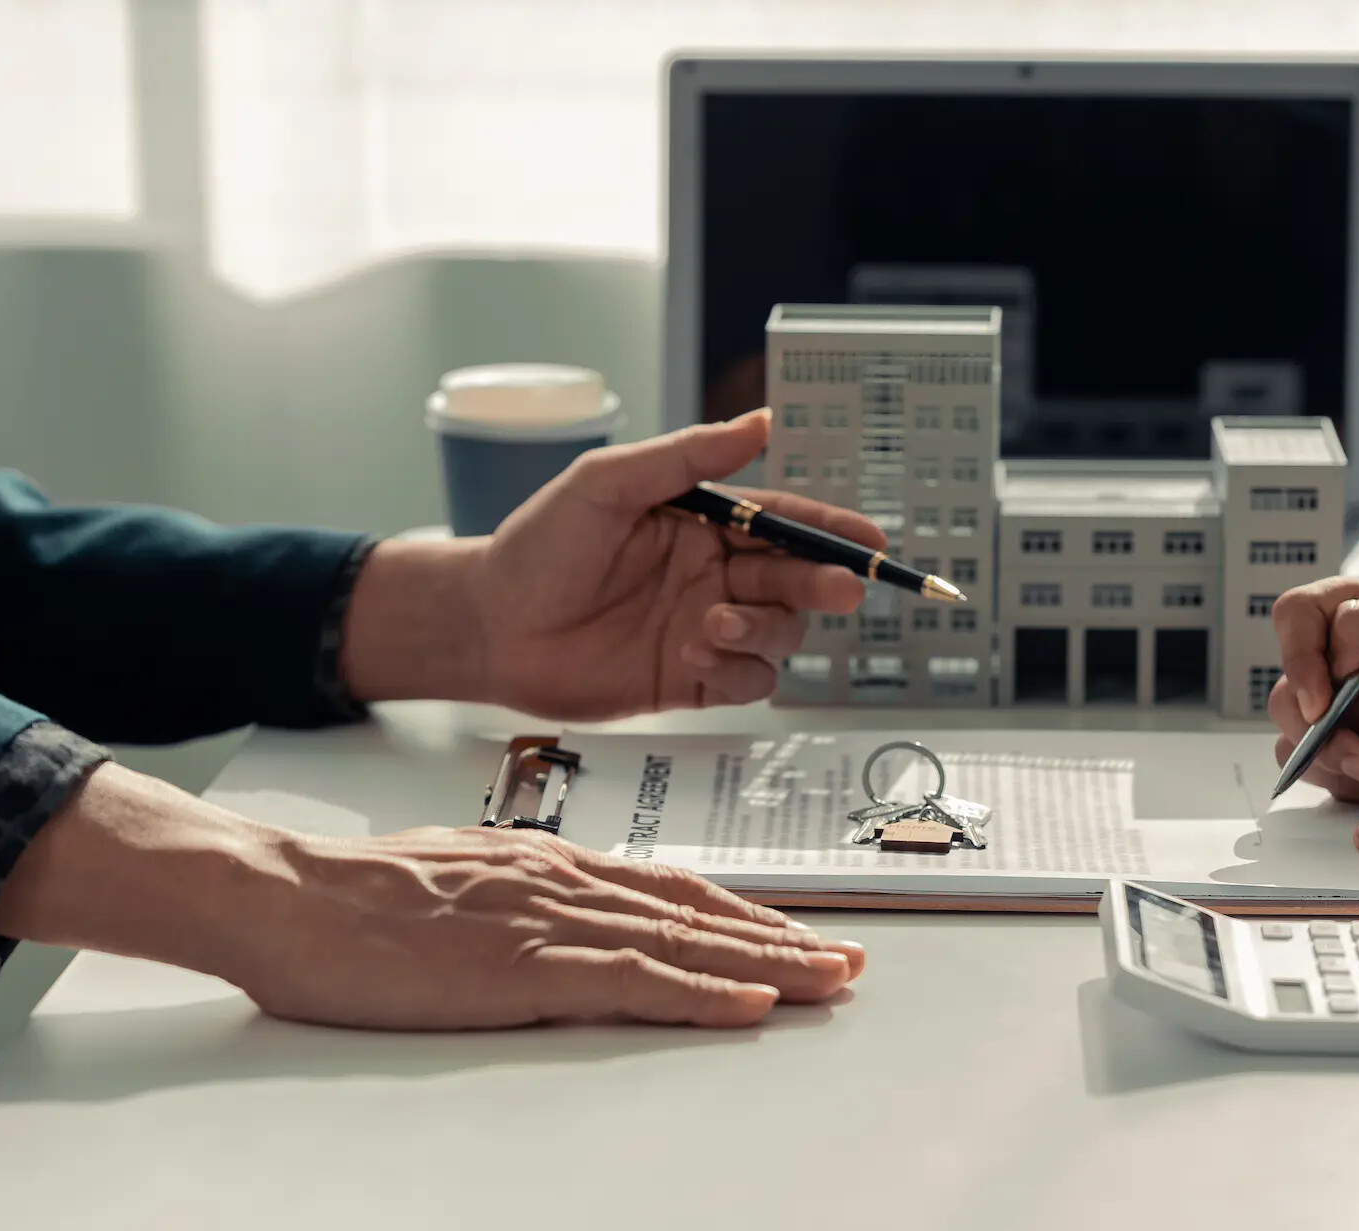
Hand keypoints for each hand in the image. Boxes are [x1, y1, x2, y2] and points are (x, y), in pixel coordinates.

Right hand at [0, 764, 864, 1029]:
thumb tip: (570, 919)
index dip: (747, 914)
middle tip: (851, 962)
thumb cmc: (359, 894)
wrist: (288, 894)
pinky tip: (750, 1004)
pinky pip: (634, 981)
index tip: (800, 932)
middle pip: (701, 912)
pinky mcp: (524, 967)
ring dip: (769, 964)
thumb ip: (526, 897)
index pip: (675, 888)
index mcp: (554, 863)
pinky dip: (702, 994)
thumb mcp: (462, 881)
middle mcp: (569, 881)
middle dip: (784, 938)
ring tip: (831, 981)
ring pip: (686, 943)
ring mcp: (551, 922)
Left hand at [340, 409, 884, 718]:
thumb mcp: (607, 482)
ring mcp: (704, 628)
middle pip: (796, 579)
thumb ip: (686, 457)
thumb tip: (759, 421)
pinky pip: (749, 681)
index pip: (782, 521)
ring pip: (780, 633)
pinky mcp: (689, 680)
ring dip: (764, 627)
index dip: (832, 529)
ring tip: (713, 622)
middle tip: (836, 587)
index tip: (870, 539)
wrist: (487, 625)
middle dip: (822, 582)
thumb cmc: (535, 546)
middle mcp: (712, 574)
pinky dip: (740, 669)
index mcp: (701, 523)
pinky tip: (699, 653)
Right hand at [1267, 575, 1358, 805]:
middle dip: (1325, 733)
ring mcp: (1348, 711)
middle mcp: (1347, 659)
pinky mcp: (1355, 755)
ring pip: (1296, 740)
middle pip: (1287, 690)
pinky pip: (1323, 774)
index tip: (1323, 700)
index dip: (1297, 656)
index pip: (1296, 616)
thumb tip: (1329, 659)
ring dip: (1346, 762)